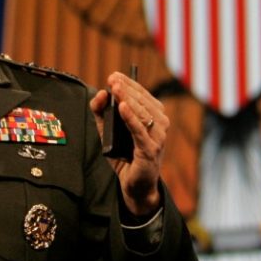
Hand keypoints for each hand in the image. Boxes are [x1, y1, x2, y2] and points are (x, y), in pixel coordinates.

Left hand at [90, 71, 166, 216]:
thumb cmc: (124, 156)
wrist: (135, 186)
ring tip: (116, 88)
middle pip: (143, 102)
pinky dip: (130, 118)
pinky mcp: (150, 151)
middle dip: (126, 89)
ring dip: (128, 99)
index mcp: (155, 117)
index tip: (114, 75)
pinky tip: (121, 107)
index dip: (129, 84)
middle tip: (112, 78)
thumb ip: (102, 113)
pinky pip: (139, 131)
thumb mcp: (108, 132)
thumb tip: (100, 94)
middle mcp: (160, 125)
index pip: (143, 95)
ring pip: (143, 113)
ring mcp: (157, 138)